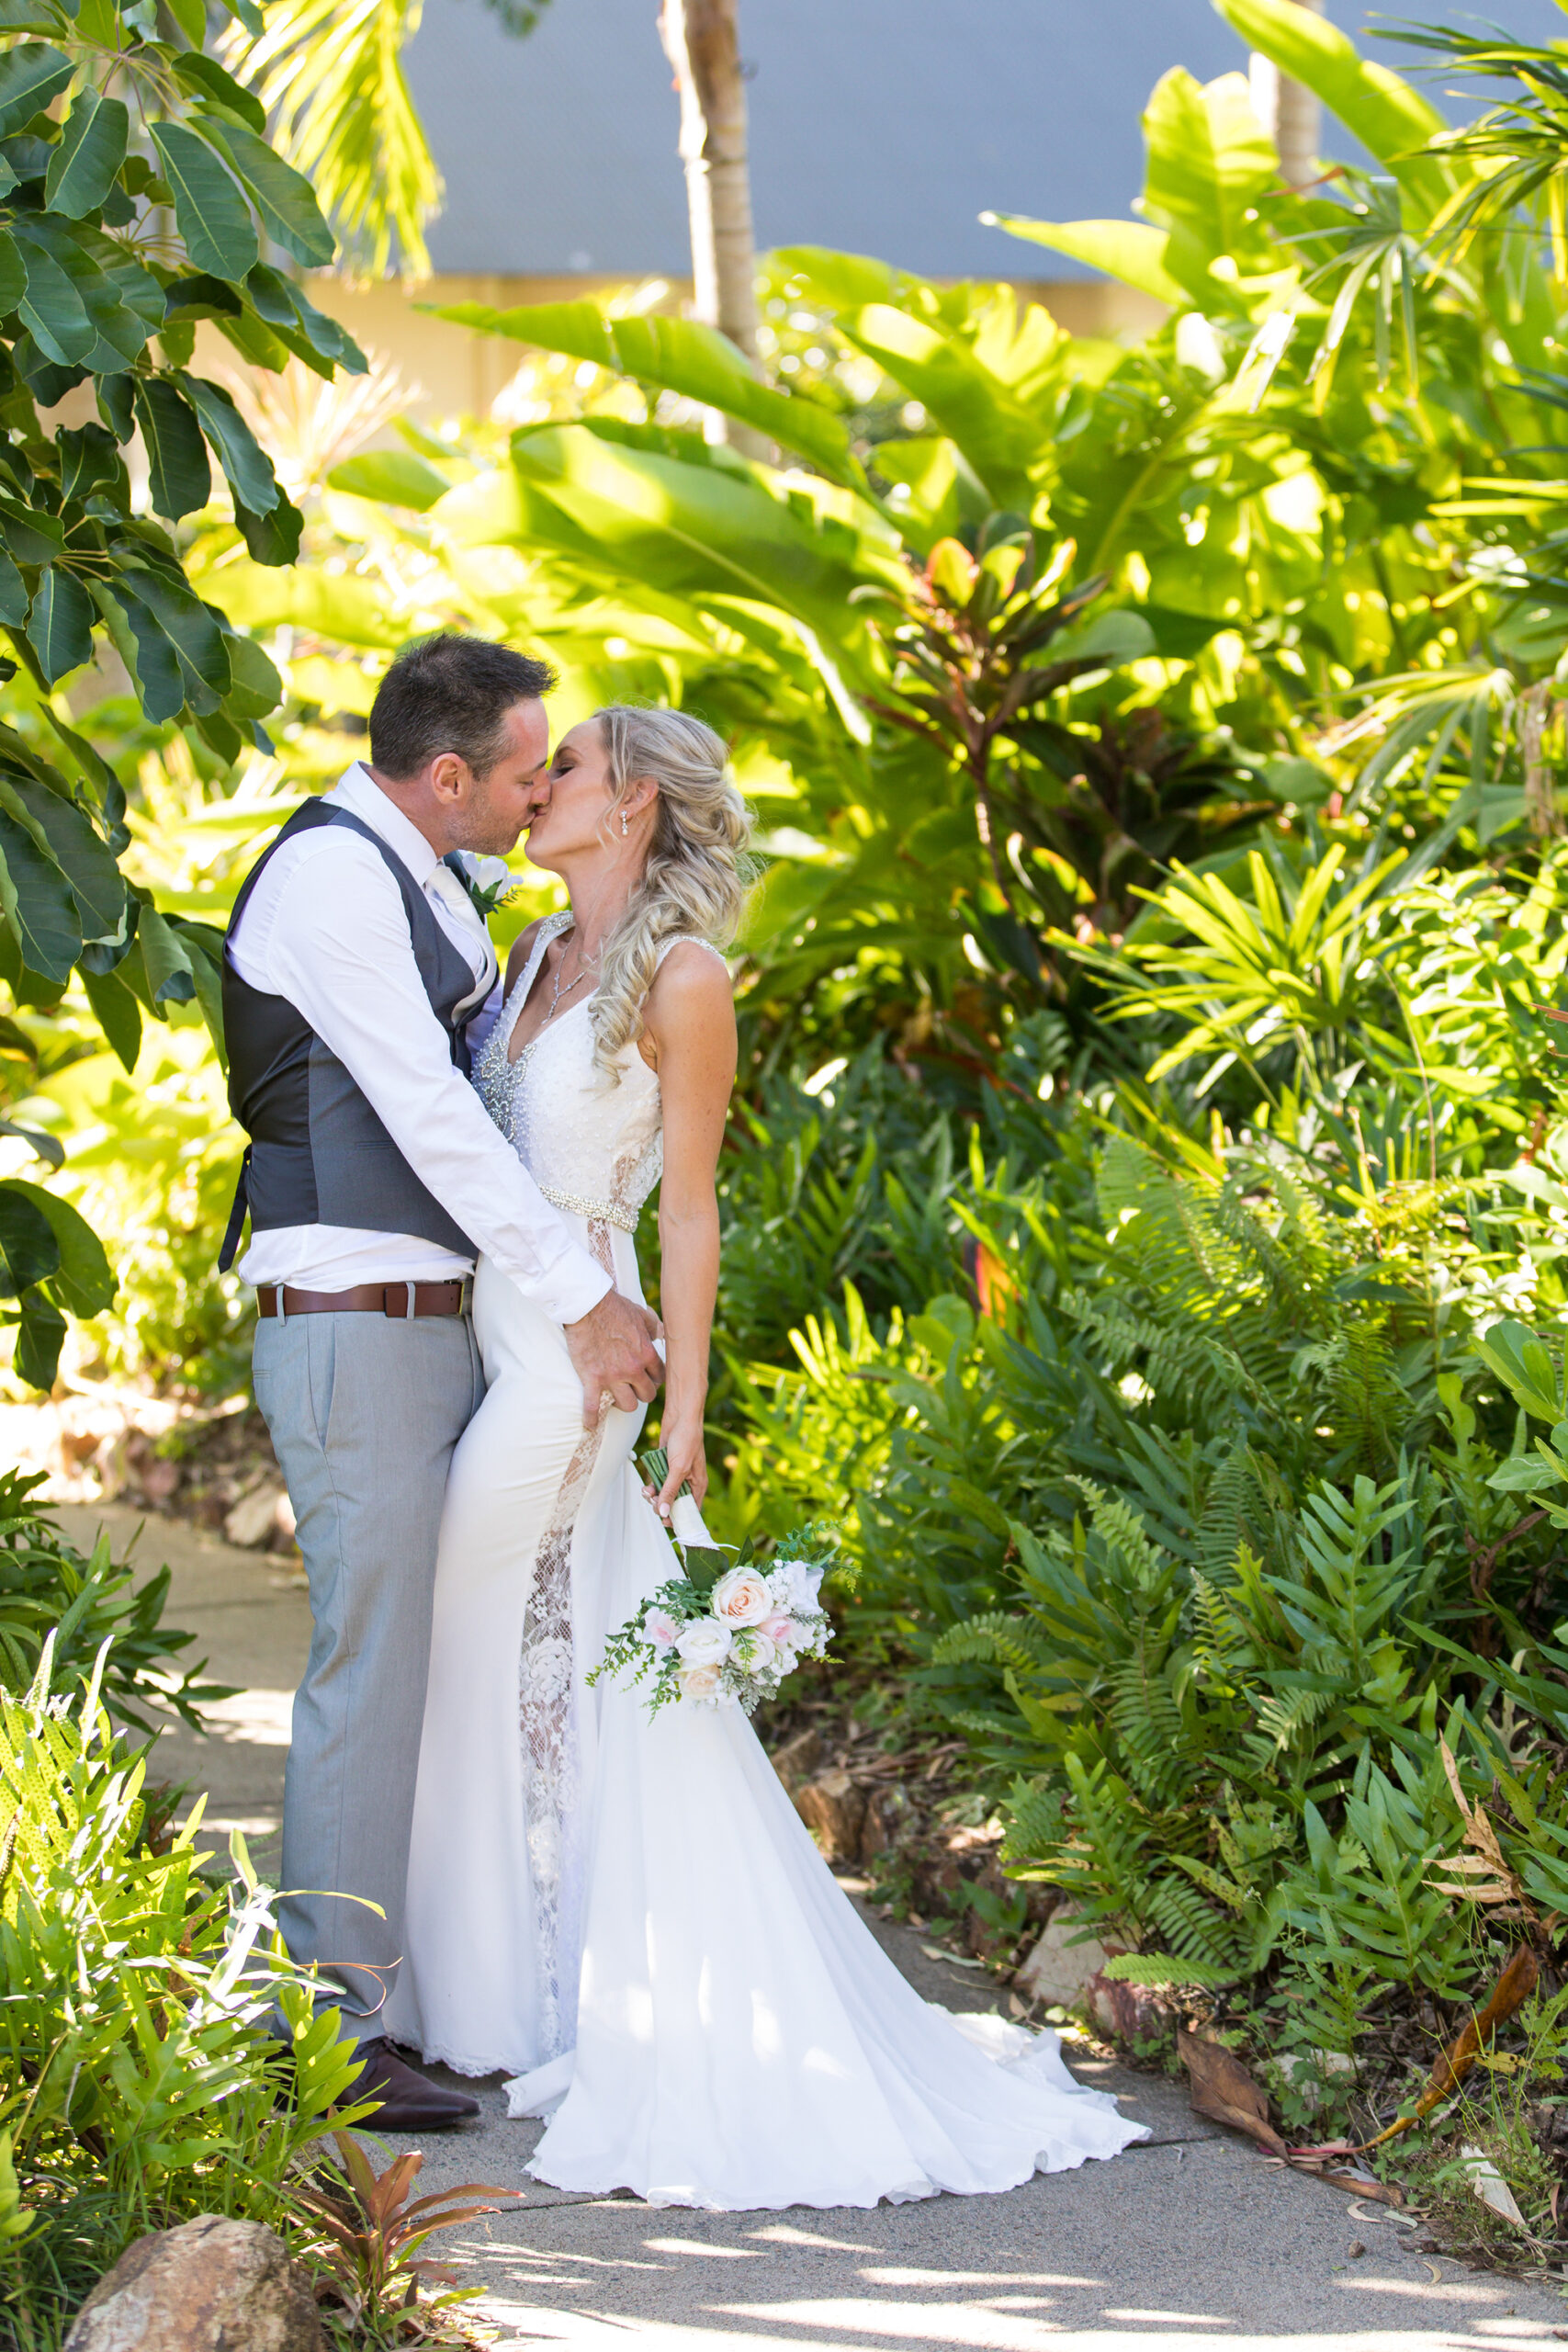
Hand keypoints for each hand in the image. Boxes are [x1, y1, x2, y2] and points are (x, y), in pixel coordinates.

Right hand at [563, 1290, 663, 1428]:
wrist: (587, 1305)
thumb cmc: (614, 1307)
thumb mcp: (641, 1314)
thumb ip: (653, 1327)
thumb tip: (659, 1333)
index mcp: (647, 1354)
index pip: (660, 1378)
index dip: (654, 1380)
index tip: (647, 1379)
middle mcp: (633, 1369)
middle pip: (647, 1396)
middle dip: (641, 1393)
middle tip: (633, 1389)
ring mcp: (612, 1376)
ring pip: (627, 1405)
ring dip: (623, 1403)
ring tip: (616, 1399)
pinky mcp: (592, 1378)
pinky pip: (593, 1406)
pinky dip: (591, 1418)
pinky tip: (590, 1424)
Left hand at [646, 1407, 707, 1519]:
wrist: (679, 1417)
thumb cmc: (687, 1439)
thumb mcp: (678, 1468)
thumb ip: (670, 1491)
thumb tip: (665, 1513)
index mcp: (698, 1485)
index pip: (691, 1510)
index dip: (679, 1518)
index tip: (666, 1522)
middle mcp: (688, 1482)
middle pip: (674, 1504)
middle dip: (662, 1505)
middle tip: (654, 1502)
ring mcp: (676, 1475)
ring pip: (663, 1494)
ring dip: (654, 1496)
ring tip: (647, 1492)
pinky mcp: (665, 1468)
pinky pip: (657, 1483)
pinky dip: (651, 1487)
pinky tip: (645, 1486)